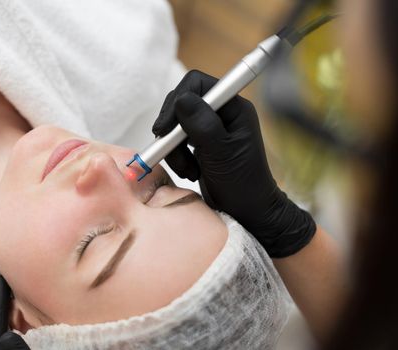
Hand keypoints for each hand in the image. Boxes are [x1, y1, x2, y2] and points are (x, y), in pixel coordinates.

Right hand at [153, 70, 315, 257]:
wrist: (247, 211)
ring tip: (189, 170)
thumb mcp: (221, 153)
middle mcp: (221, 113)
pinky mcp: (200, 145)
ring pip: (175, 125)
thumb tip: (181, 99)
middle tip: (168, 149)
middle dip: (173, 130)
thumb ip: (202, 124)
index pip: (196, 84)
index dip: (177, 100)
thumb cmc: (242, 183)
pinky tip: (190, 172)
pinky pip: (176, 142)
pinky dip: (177, 157)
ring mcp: (210, 129)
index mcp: (233, 107)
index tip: (165, 127)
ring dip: (175, 149)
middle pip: (181, 103)